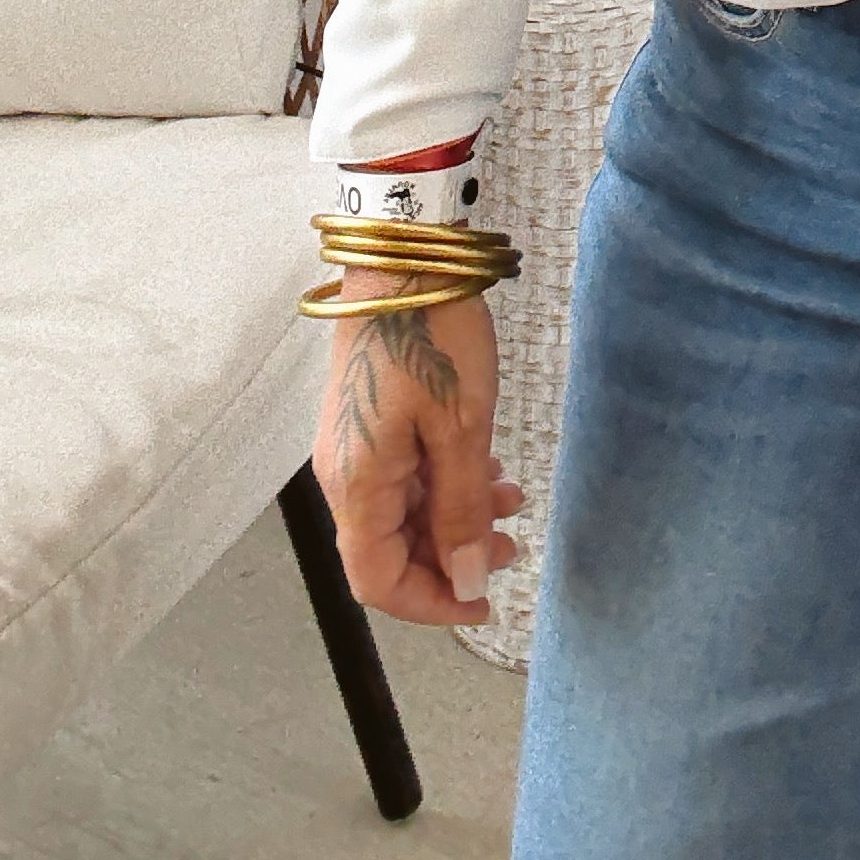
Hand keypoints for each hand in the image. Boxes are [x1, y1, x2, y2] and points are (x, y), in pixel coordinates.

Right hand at [315, 267, 521, 625]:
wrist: (406, 255)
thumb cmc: (433, 334)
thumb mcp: (462, 426)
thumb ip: (461, 508)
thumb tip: (467, 578)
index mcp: (356, 485)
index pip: (377, 580)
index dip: (430, 604)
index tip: (485, 602)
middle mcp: (345, 474)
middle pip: (390, 549)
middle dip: (452, 559)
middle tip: (514, 548)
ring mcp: (356, 444)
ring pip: (403, 511)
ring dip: (456, 518)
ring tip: (513, 501)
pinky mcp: (372, 418)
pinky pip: (405, 474)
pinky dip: (447, 482)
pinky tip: (489, 470)